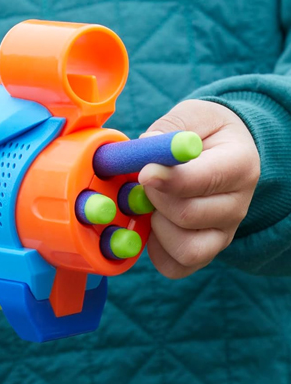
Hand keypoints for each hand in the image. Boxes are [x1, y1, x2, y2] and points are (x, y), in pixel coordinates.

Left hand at [139, 100, 259, 278]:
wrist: (219, 151)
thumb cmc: (201, 133)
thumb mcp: (190, 117)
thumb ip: (169, 128)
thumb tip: (148, 148)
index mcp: (239, 164)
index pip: (204, 180)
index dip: (168, 180)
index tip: (144, 172)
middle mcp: (238, 204)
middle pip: (188, 215)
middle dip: (155, 198)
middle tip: (144, 182)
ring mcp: (224, 232)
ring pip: (187, 248)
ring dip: (157, 228)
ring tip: (151, 205)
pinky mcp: (207, 251)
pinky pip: (178, 267)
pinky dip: (157, 252)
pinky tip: (151, 226)